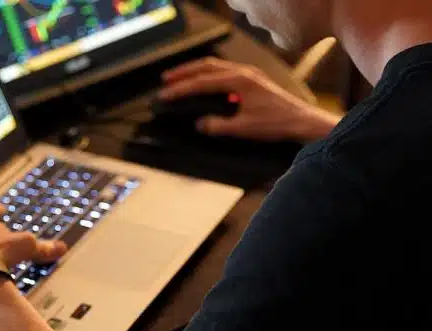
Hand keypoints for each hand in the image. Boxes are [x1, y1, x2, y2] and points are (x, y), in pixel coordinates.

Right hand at [159, 58, 340, 141]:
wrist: (301, 121)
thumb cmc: (276, 123)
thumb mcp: (243, 128)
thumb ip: (218, 125)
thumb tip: (200, 124)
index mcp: (239, 81)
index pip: (202, 82)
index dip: (181, 89)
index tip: (165, 94)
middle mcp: (243, 72)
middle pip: (206, 66)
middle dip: (185, 72)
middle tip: (166, 79)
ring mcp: (249, 75)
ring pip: (216, 67)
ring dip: (196, 71)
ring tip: (180, 78)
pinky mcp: (253, 81)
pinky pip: (225, 72)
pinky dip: (209, 76)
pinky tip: (204, 85)